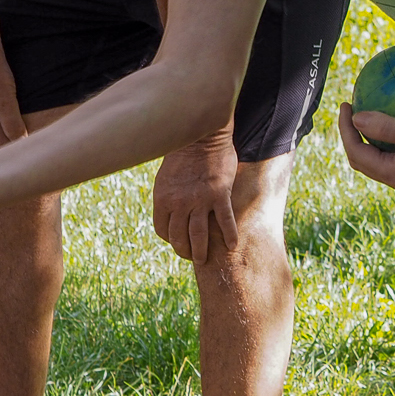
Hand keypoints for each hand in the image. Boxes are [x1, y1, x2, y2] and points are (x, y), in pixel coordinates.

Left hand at [151, 126, 239, 261]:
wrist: (202, 135)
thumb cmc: (183, 152)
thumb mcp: (166, 176)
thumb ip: (168, 195)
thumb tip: (171, 211)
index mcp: (163, 198)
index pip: (162, 229)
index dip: (170, 238)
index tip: (177, 240)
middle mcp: (179, 203)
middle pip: (179, 237)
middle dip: (184, 251)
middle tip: (192, 256)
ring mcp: (200, 200)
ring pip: (199, 236)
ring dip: (201, 252)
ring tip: (205, 260)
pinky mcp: (219, 195)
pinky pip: (225, 222)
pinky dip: (229, 236)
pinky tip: (232, 245)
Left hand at [338, 104, 394, 195]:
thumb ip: (385, 126)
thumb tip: (356, 117)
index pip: (357, 154)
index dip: (345, 130)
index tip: (346, 104)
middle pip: (365, 159)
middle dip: (353, 135)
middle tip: (351, 108)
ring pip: (382, 157)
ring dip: (371, 137)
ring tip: (367, 113)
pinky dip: (392, 136)